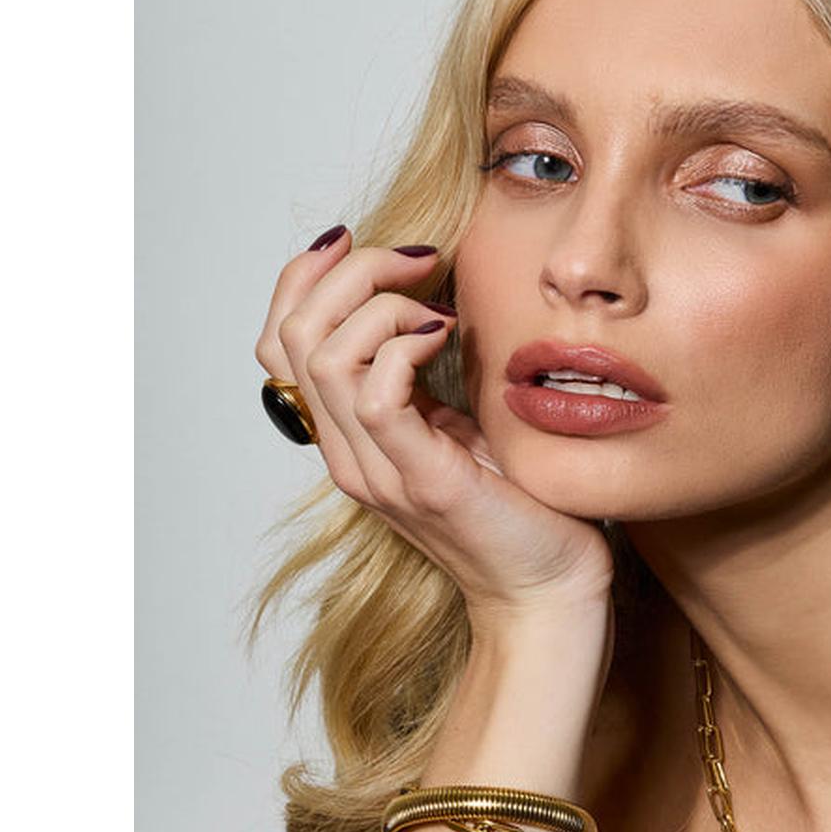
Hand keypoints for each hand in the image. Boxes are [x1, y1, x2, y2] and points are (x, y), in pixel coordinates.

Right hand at [254, 229, 614, 620]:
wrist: (550, 590)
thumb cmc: (521, 508)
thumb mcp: (462, 425)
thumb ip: (429, 379)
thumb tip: (433, 299)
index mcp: (351, 436)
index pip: (281, 343)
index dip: (305, 278)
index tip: (364, 241)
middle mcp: (348, 454)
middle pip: (294, 334)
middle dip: (351, 271)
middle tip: (420, 257)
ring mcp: (378, 471)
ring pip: (324, 354)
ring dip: (381, 303)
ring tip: (438, 303)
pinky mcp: (420, 481)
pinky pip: (375, 395)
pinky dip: (406, 346)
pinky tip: (448, 337)